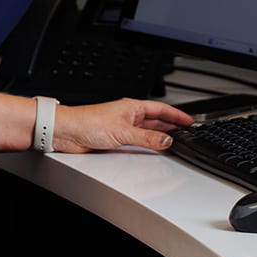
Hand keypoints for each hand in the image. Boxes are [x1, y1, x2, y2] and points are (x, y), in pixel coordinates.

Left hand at [52, 99, 193, 153]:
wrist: (66, 131)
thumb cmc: (88, 122)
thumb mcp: (123, 131)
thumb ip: (147, 137)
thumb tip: (167, 140)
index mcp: (132, 107)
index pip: (161, 109)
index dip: (176, 114)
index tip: (189, 121)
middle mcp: (128, 116)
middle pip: (156, 120)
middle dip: (172, 125)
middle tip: (187, 132)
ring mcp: (122, 127)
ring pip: (147, 130)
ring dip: (160, 135)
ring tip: (175, 141)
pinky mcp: (115, 139)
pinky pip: (138, 141)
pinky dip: (148, 144)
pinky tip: (152, 149)